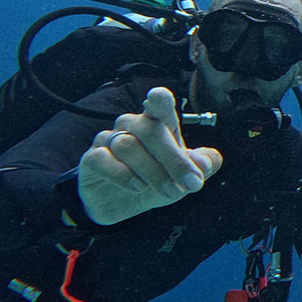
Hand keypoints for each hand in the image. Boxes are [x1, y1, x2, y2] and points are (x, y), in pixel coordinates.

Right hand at [77, 87, 222, 224]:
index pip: (157, 104)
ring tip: (169, 192)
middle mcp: (131, 126)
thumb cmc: (153, 179)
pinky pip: (102, 160)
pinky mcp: (91, 159)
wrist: (117, 203)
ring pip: (128, 146)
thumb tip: (210, 160)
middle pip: (149, 130)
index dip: (158, 99)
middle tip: (192, 184)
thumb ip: (199, 166)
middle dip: (174, 159)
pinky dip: (122, 175)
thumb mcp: (181, 177)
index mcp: (156, 124)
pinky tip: (138, 187)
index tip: (158, 98)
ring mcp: (108, 141)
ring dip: (153, 171)